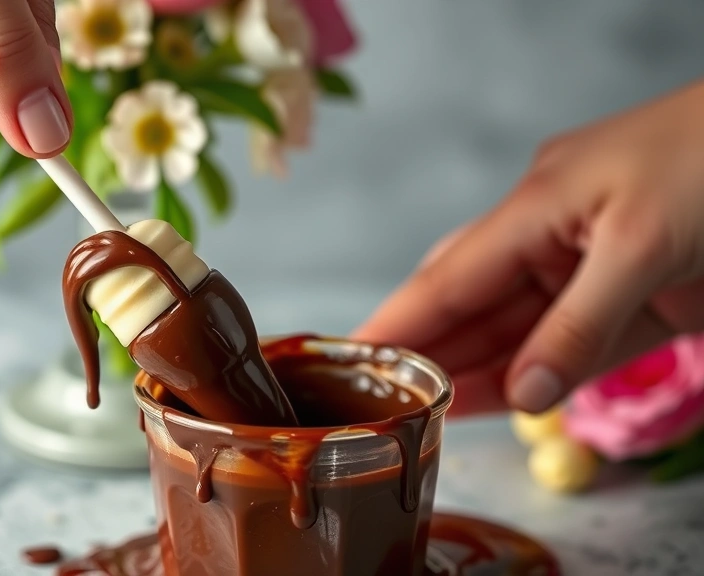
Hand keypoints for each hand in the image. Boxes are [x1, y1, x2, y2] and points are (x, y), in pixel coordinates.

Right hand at [354, 81, 703, 415]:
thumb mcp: (641, 243)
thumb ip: (577, 325)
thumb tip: (525, 391)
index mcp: (536, 206)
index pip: (448, 277)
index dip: (397, 319)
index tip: (348, 357)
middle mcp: (552, 239)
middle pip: (474, 306)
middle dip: (430, 351)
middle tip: (382, 398)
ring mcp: (592, 271)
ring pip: (518, 331)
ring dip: (477, 370)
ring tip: (425, 413)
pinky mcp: (638, 301)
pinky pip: (574, 346)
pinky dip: (539, 375)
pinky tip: (501, 400)